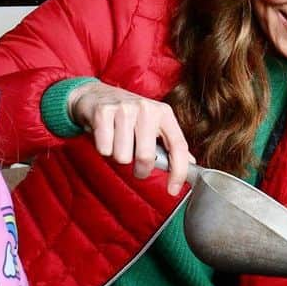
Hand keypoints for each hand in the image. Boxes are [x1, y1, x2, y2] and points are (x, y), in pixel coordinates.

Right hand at [68, 81, 191, 194]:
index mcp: (164, 113)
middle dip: (141, 170)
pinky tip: (106, 136)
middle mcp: (147, 108)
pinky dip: (104, 149)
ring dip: (119, 156)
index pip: (178, 146)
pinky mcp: (103, 112)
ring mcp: (124, 109)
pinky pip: (104, 149)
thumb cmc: (128, 114)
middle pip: (146, 156)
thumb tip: (191, 163)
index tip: (173, 190)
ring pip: (122, 156)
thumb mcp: (154, 123)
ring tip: (118, 143)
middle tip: (137, 167)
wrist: (95, 95)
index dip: (178, 171)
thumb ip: (170, 142)